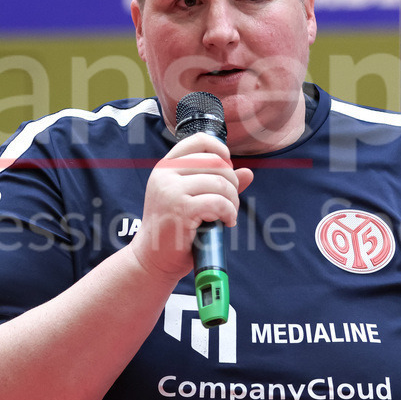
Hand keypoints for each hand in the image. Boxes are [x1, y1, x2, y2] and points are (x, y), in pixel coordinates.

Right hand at [129, 133, 253, 279]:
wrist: (151, 259)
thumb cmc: (173, 229)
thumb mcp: (191, 199)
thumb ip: (217, 183)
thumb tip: (248, 173)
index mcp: (166, 167)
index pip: (198, 141)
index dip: (220, 150)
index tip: (228, 168)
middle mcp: (166, 174)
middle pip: (215, 162)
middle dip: (231, 182)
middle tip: (230, 202)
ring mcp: (171, 190)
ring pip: (220, 183)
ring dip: (232, 201)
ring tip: (228, 215)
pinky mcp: (181, 209)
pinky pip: (218, 202)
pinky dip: (229, 213)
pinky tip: (226, 222)